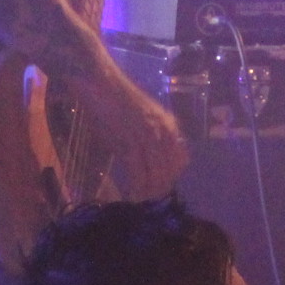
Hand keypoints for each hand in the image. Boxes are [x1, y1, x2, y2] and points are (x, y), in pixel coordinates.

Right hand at [77, 64, 187, 199]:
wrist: (103, 82)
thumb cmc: (117, 103)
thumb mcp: (138, 124)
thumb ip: (147, 144)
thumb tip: (148, 170)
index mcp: (170, 126)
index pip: (181, 160)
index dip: (172, 178)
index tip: (162, 191)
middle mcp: (165, 130)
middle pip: (169, 169)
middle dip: (160, 188)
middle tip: (150, 203)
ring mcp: (149, 133)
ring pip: (155, 171)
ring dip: (148, 190)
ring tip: (141, 201)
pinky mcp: (132, 136)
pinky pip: (138, 167)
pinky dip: (135, 184)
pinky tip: (131, 193)